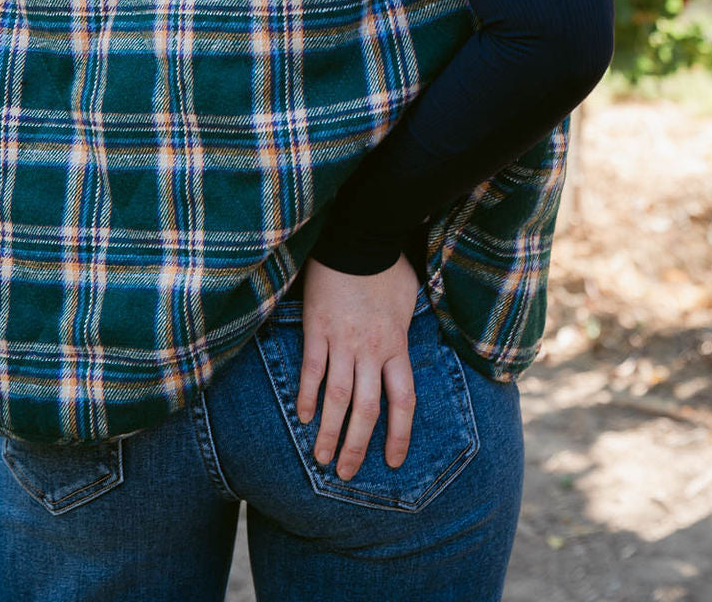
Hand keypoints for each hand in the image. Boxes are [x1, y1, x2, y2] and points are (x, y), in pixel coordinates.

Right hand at [296, 250, 418, 480]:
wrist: (359, 237)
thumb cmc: (387, 265)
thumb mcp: (410, 299)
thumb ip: (405, 328)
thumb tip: (405, 342)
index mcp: (396, 345)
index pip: (402, 401)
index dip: (398, 435)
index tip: (392, 461)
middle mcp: (371, 350)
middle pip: (366, 410)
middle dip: (356, 446)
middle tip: (345, 473)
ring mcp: (342, 340)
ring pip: (336, 396)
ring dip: (328, 431)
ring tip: (319, 458)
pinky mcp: (317, 328)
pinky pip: (311, 369)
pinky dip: (306, 395)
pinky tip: (302, 416)